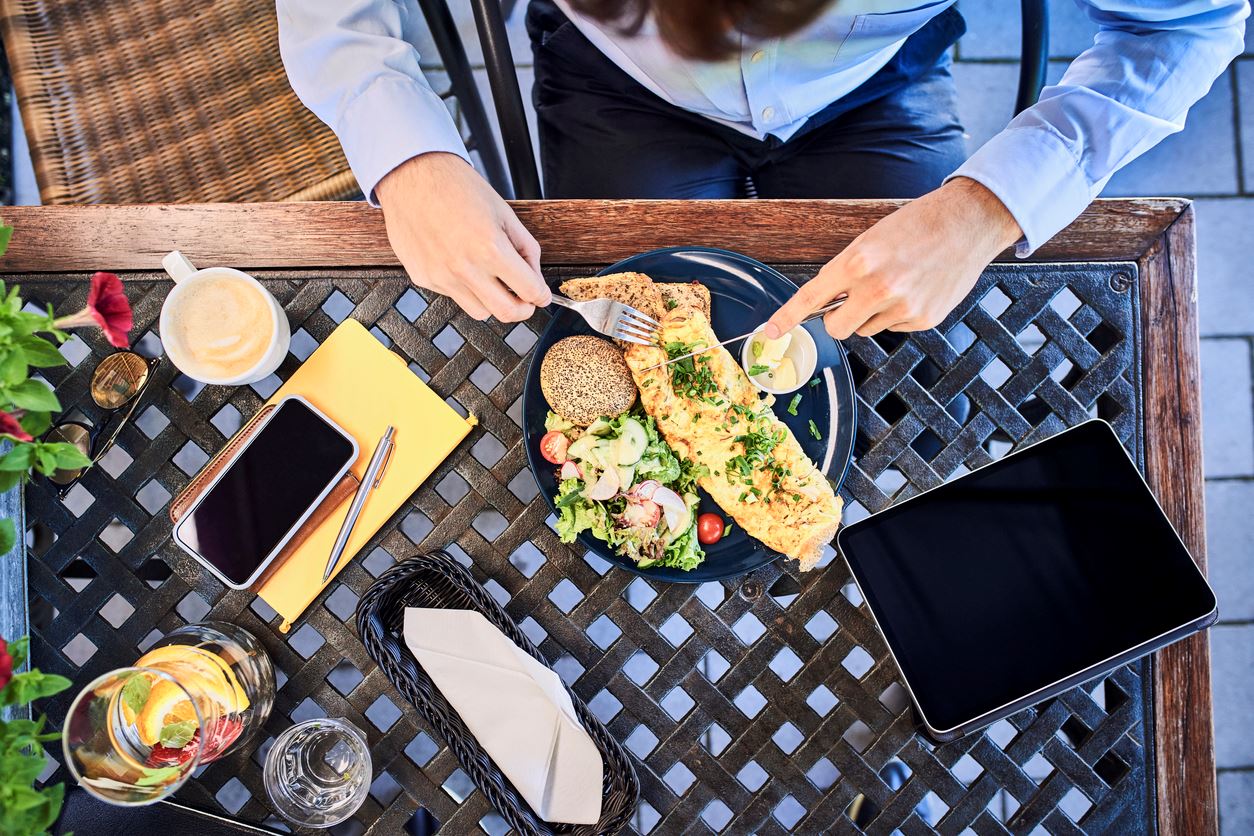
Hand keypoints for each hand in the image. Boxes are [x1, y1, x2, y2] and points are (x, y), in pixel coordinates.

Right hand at [376, 152, 549, 321]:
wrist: (412, 176)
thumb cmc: (457, 187)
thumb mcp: (504, 212)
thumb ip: (525, 248)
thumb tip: (533, 275)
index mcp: (491, 248)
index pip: (529, 290)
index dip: (541, 295)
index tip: (541, 295)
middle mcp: (466, 268)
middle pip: (507, 313)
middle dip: (523, 309)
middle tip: (524, 300)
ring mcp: (442, 277)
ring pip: (480, 311)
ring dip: (493, 301)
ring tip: (492, 280)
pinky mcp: (424, 279)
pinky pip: (454, 296)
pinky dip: (466, 288)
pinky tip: (462, 264)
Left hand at [766, 177, 1021, 339]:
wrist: (967, 223)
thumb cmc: (916, 225)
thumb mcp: (870, 240)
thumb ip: (845, 272)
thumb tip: (826, 302)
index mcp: (858, 262)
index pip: (811, 297)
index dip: (787, 317)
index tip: (769, 332)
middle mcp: (877, 288)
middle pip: (836, 329)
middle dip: (838, 319)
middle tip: (850, 301)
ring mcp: (902, 307)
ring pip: (865, 330)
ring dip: (870, 315)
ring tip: (895, 284)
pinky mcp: (923, 319)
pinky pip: (893, 328)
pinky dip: (897, 315)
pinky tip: (915, 290)